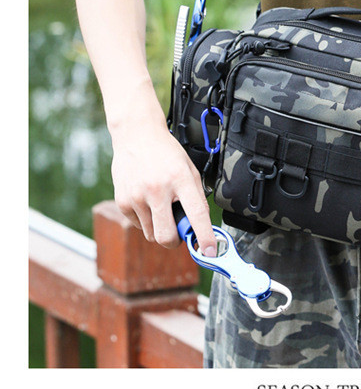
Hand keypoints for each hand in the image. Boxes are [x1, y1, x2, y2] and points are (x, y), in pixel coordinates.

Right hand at [110, 118, 216, 256]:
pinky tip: (146, 199)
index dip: (205, 236)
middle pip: (167, 237)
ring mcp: (138, 196)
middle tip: (179, 231)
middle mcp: (158, 189)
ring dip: (159, 227)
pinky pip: (138, 225)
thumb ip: (195, 198)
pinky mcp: (123, 202)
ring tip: (160, 204)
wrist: (136, 136)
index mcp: (180, 178)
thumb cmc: (166, 154)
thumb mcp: (188, 169)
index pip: (196, 214)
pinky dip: (146, 219)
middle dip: (175, 241)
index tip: (209, 252)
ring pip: (152, 234)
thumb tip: (200, 228)